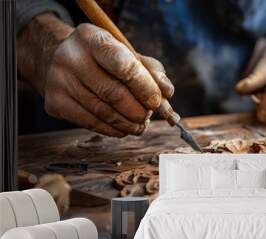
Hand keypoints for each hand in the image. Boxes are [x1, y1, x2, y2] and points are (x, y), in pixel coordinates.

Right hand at [18, 14, 173, 136]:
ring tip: (140, 125)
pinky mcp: (55, 102)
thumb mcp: (128, 54)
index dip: (144, 87)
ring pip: (103, 112)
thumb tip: (167, 93)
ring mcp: (59, 80)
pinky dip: (113, 130)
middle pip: (113, 93)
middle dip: (137, 110)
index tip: (156, 101)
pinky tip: (124, 129)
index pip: (122, 64)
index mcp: (92, 38)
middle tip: (148, 116)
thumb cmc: (105, 60)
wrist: (63, 62)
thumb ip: (151, 71)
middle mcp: (70, 56)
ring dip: (128, 123)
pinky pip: (91, 123)